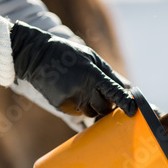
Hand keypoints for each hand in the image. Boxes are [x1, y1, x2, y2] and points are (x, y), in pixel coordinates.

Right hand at [9, 21, 136, 117]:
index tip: (132, 110)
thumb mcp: (90, 57)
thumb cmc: (67, 54)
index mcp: (92, 74)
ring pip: (92, 112)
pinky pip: (78, 113)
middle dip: (107, 104)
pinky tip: (72, 92)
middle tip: (102, 94)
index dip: (125, 102)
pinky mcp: (61, 106)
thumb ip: (109, 74)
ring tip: (83, 89)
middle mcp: (82, 89)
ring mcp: (71, 99)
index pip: (114, 91)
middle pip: (105, 107)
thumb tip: (127, 89)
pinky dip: (80, 106)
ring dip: (93, 106)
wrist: (35, 56)